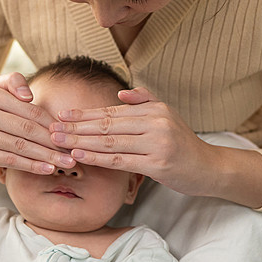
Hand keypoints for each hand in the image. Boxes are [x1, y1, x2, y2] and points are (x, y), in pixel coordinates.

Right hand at [0, 72, 75, 172]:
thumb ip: (15, 81)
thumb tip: (29, 96)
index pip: (30, 111)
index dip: (51, 124)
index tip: (69, 133)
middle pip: (27, 130)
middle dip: (53, 142)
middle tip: (73, 152)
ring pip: (19, 147)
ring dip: (46, 157)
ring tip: (66, 163)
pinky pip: (8, 160)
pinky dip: (30, 166)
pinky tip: (47, 169)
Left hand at [49, 87, 216, 196]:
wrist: (210, 168)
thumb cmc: (184, 145)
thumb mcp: (168, 116)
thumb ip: (145, 101)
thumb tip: (120, 93)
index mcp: (155, 109)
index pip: (112, 111)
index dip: (85, 114)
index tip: (62, 115)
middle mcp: (156, 122)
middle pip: (108, 124)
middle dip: (77, 126)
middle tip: (52, 128)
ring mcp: (157, 142)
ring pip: (110, 141)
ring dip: (81, 141)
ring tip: (59, 141)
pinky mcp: (158, 164)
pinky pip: (120, 160)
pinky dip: (97, 157)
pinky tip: (80, 155)